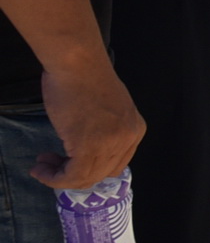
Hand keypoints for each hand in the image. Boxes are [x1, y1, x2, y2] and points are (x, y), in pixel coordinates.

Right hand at [34, 57, 144, 189]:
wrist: (77, 65)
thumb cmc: (84, 80)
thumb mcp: (106, 111)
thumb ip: (105, 131)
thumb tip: (89, 151)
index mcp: (135, 130)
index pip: (116, 165)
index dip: (89, 169)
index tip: (66, 162)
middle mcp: (128, 139)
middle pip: (102, 174)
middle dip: (72, 174)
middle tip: (48, 164)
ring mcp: (111, 143)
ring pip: (86, 178)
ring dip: (59, 177)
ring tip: (41, 165)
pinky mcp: (89, 146)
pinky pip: (73, 176)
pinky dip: (54, 178)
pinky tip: (41, 168)